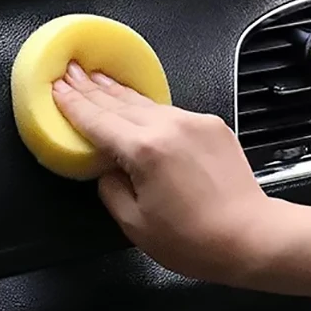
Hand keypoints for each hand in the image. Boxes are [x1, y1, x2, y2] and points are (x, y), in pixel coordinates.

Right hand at [52, 61, 279, 285]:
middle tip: (68, 70)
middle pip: (118, 103)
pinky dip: (145, 105)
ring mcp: (192, 122)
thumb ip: (110, 189)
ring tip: (94, 77)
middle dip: (89, 87)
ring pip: (143, 102)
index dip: (72, 104)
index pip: (97, 121)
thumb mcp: (134, 224)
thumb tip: (106, 170)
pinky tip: (133, 101)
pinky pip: (167, 110)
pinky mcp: (210, 125)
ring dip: (116, 91)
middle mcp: (168, 127)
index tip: (56, 88)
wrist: (255, 237)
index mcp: (144, 151)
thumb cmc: (195, 241)